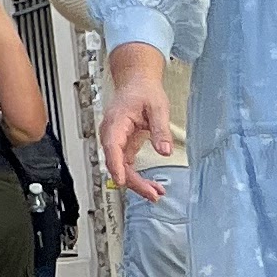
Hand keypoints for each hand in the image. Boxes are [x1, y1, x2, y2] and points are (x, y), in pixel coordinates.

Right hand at [101, 75, 175, 198]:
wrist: (136, 82)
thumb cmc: (143, 91)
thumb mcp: (157, 107)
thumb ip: (160, 130)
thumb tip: (164, 150)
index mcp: (116, 121)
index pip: (112, 146)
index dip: (116, 165)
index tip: (121, 180)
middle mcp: (111, 133)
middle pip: (116, 162)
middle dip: (132, 181)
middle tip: (152, 193)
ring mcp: (116, 140)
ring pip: (120, 166)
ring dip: (135, 182)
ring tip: (155, 193)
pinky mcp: (122, 145)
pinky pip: (125, 164)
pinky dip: (136, 176)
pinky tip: (149, 185)